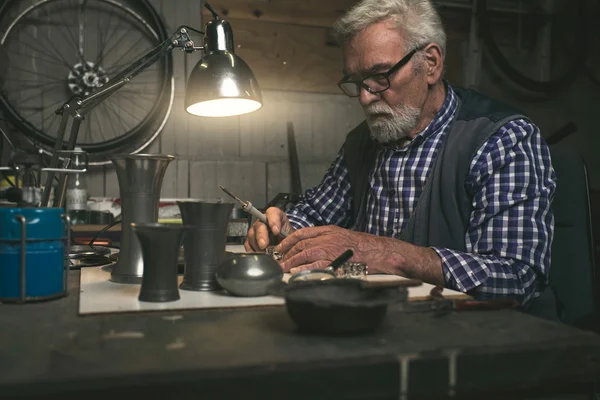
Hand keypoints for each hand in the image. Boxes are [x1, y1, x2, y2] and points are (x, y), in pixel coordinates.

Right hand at [244, 207, 295, 251]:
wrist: (286, 245)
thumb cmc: (289, 238)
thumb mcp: (293, 235)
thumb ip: (289, 237)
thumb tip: (285, 245)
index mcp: (275, 216)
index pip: (272, 213)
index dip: (273, 221)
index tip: (276, 231)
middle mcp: (263, 221)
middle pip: (259, 225)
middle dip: (261, 236)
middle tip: (264, 245)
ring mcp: (256, 230)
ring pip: (252, 235)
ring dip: (257, 245)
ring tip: (264, 253)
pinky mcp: (251, 240)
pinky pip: (248, 244)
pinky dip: (252, 251)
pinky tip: (259, 255)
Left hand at [275, 225, 444, 285]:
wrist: (382, 253)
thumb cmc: (365, 247)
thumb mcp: (343, 237)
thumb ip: (328, 240)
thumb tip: (312, 248)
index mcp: (329, 230)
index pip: (301, 233)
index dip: (287, 241)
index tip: (279, 248)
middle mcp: (328, 237)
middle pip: (299, 243)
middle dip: (285, 253)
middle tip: (277, 261)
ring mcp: (332, 249)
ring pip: (303, 253)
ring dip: (290, 262)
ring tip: (281, 269)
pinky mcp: (336, 261)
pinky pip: (315, 265)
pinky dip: (303, 269)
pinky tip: (294, 273)